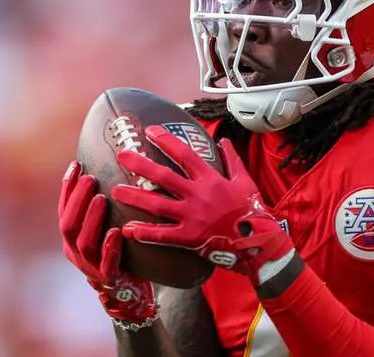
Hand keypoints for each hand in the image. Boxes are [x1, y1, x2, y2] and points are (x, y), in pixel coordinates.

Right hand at [58, 161, 156, 326]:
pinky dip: (110, 247)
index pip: (63, 208)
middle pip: (68, 223)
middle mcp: (74, 251)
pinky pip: (106, 264)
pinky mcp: (109, 278)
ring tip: (102, 198)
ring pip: (84, 242)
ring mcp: (90, 266)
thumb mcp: (106, 222)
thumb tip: (106, 163)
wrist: (129, 286)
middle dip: (78, 199)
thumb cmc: (118, 246)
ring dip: (92, 218)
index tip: (77, 164)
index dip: (68, 187)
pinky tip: (116, 232)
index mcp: (71, 236)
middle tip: (91, 178)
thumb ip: (100, 202)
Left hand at [112, 126, 294, 285]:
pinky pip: (163, 235)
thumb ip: (232, 160)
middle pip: (164, 176)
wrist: (258, 241)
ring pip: (157, 204)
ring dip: (135, 197)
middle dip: (141, 164)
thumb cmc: (251, 210)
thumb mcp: (245, 180)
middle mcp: (197, 194)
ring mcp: (192, 216)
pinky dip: (145, 233)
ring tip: (115, 191)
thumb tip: (224, 140)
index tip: (149, 131)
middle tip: (121, 155)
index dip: (166, 141)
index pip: (184, 154)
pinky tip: (127, 230)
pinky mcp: (189, 237)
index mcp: (211, 178)